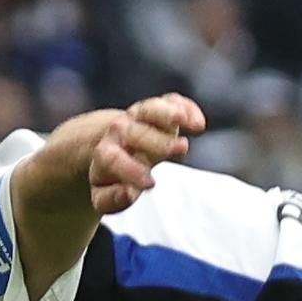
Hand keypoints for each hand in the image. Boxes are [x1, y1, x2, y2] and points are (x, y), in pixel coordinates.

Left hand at [86, 95, 204, 214]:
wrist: (112, 145)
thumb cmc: (112, 177)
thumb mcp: (103, 195)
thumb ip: (111, 199)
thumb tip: (128, 193)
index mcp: (105, 153)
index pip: (112, 158)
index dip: (131, 170)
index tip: (151, 184)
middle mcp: (120, 131)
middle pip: (133, 131)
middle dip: (159, 140)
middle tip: (183, 149)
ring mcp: (140, 117)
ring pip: (149, 109)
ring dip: (171, 114)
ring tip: (196, 124)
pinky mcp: (158, 109)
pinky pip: (170, 101)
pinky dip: (185, 108)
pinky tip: (198, 123)